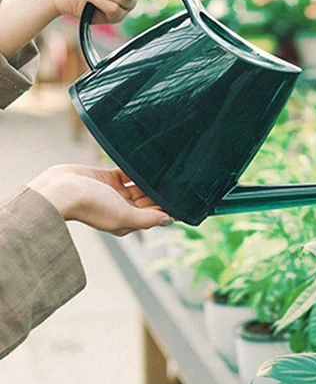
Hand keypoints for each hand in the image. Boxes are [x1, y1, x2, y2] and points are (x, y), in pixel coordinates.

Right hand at [28, 164, 173, 236]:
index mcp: (128, 221)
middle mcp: (123, 208)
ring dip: (152, 180)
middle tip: (184, 179)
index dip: (170, 207)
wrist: (59, 189)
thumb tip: (169, 220)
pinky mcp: (107, 178)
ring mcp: (115, 193)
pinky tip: (150, 162)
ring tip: (171, 169)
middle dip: (163, 192)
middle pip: (149, 200)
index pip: (155, 215)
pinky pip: (128, 173)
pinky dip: (138, 169)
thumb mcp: (123, 215)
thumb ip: (147, 219)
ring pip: (141, 186)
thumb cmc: (90, 205)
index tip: (188, 199)